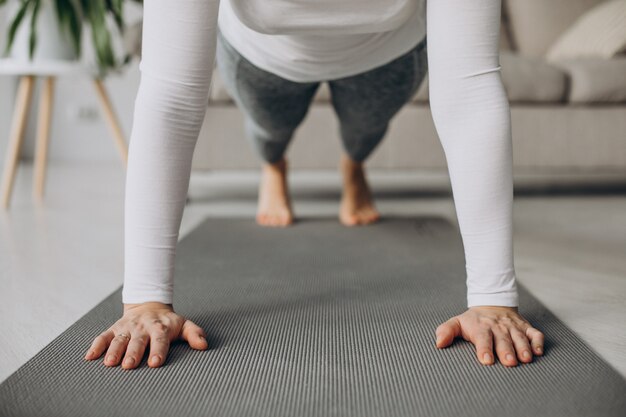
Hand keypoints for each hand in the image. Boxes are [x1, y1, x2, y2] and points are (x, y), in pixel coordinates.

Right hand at [84, 302, 207, 368]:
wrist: (148, 305)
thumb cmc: (167, 322)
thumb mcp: (183, 324)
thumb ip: (194, 334)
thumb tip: (203, 345)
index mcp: (160, 327)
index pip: (160, 339)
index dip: (158, 350)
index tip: (155, 362)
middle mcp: (142, 327)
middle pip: (138, 341)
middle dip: (133, 353)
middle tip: (129, 365)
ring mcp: (127, 327)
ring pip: (119, 339)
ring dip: (114, 350)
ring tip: (110, 363)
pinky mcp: (114, 328)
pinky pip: (103, 336)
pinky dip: (96, 345)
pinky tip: (90, 357)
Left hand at [435, 306, 543, 366]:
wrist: (492, 303)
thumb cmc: (474, 320)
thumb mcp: (458, 322)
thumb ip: (446, 331)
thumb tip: (438, 343)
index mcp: (481, 327)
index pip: (482, 338)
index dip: (484, 349)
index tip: (486, 360)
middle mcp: (498, 327)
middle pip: (503, 340)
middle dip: (506, 351)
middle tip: (509, 362)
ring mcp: (513, 327)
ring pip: (520, 337)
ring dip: (523, 348)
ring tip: (526, 359)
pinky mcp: (525, 327)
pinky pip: (535, 333)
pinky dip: (538, 342)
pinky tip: (539, 352)